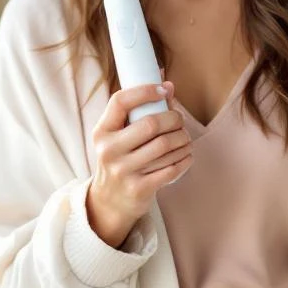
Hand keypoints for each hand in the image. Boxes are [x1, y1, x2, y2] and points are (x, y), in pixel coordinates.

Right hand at [86, 80, 192, 247]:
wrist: (110, 202)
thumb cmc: (120, 158)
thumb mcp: (119, 134)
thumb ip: (140, 109)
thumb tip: (169, 85)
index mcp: (102, 131)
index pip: (120, 101)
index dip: (144, 91)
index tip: (162, 90)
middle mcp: (109, 151)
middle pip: (151, 124)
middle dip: (173, 118)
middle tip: (179, 120)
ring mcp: (123, 171)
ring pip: (165, 146)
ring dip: (183, 139)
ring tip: (185, 137)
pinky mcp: (139, 189)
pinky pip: (171, 168)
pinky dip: (184, 158)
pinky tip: (186, 154)